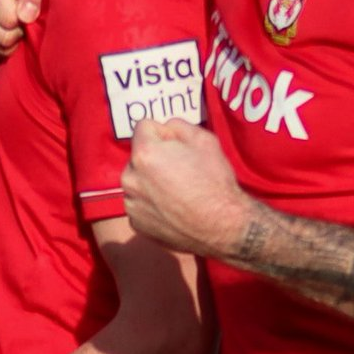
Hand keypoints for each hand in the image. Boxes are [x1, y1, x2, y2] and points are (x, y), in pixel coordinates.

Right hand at [0, 0, 52, 50]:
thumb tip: (26, 17)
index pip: (9, 19)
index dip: (27, 16)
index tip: (30, 3)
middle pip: (3, 37)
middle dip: (21, 30)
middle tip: (26, 13)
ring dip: (15, 38)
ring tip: (17, 17)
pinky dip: (6, 44)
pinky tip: (9, 25)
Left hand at [119, 117, 251, 259]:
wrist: (223, 227)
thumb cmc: (215, 183)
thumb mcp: (205, 140)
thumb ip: (178, 126)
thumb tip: (167, 129)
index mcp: (144, 153)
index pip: (144, 127)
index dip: (163, 133)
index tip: (178, 146)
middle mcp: (130, 178)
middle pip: (138, 156)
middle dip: (154, 158)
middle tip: (180, 171)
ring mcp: (131, 204)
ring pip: (138, 182)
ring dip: (151, 182)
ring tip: (177, 192)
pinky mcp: (136, 224)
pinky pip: (140, 205)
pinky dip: (152, 205)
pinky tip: (173, 209)